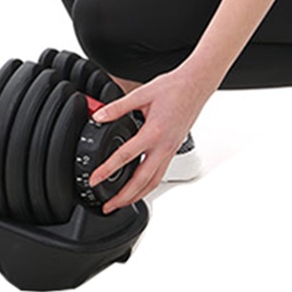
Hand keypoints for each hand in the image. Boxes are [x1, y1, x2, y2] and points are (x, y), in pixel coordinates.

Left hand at [88, 66, 212, 213]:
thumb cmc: (173, 88)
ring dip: (137, 196)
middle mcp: (164, 146)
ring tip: (122, 203)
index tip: (95, 180)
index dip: (107, 170)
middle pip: (142, 181)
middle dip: (123, 197)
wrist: (196, 85)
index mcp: (154, 132)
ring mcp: (171, 150)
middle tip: (108, 206)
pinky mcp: (174, 149)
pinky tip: (140, 186)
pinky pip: (160, 174)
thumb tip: (99, 116)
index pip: (126, 157)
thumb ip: (118, 107)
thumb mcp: (142, 94)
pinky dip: (148, 185)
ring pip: (154, 182)